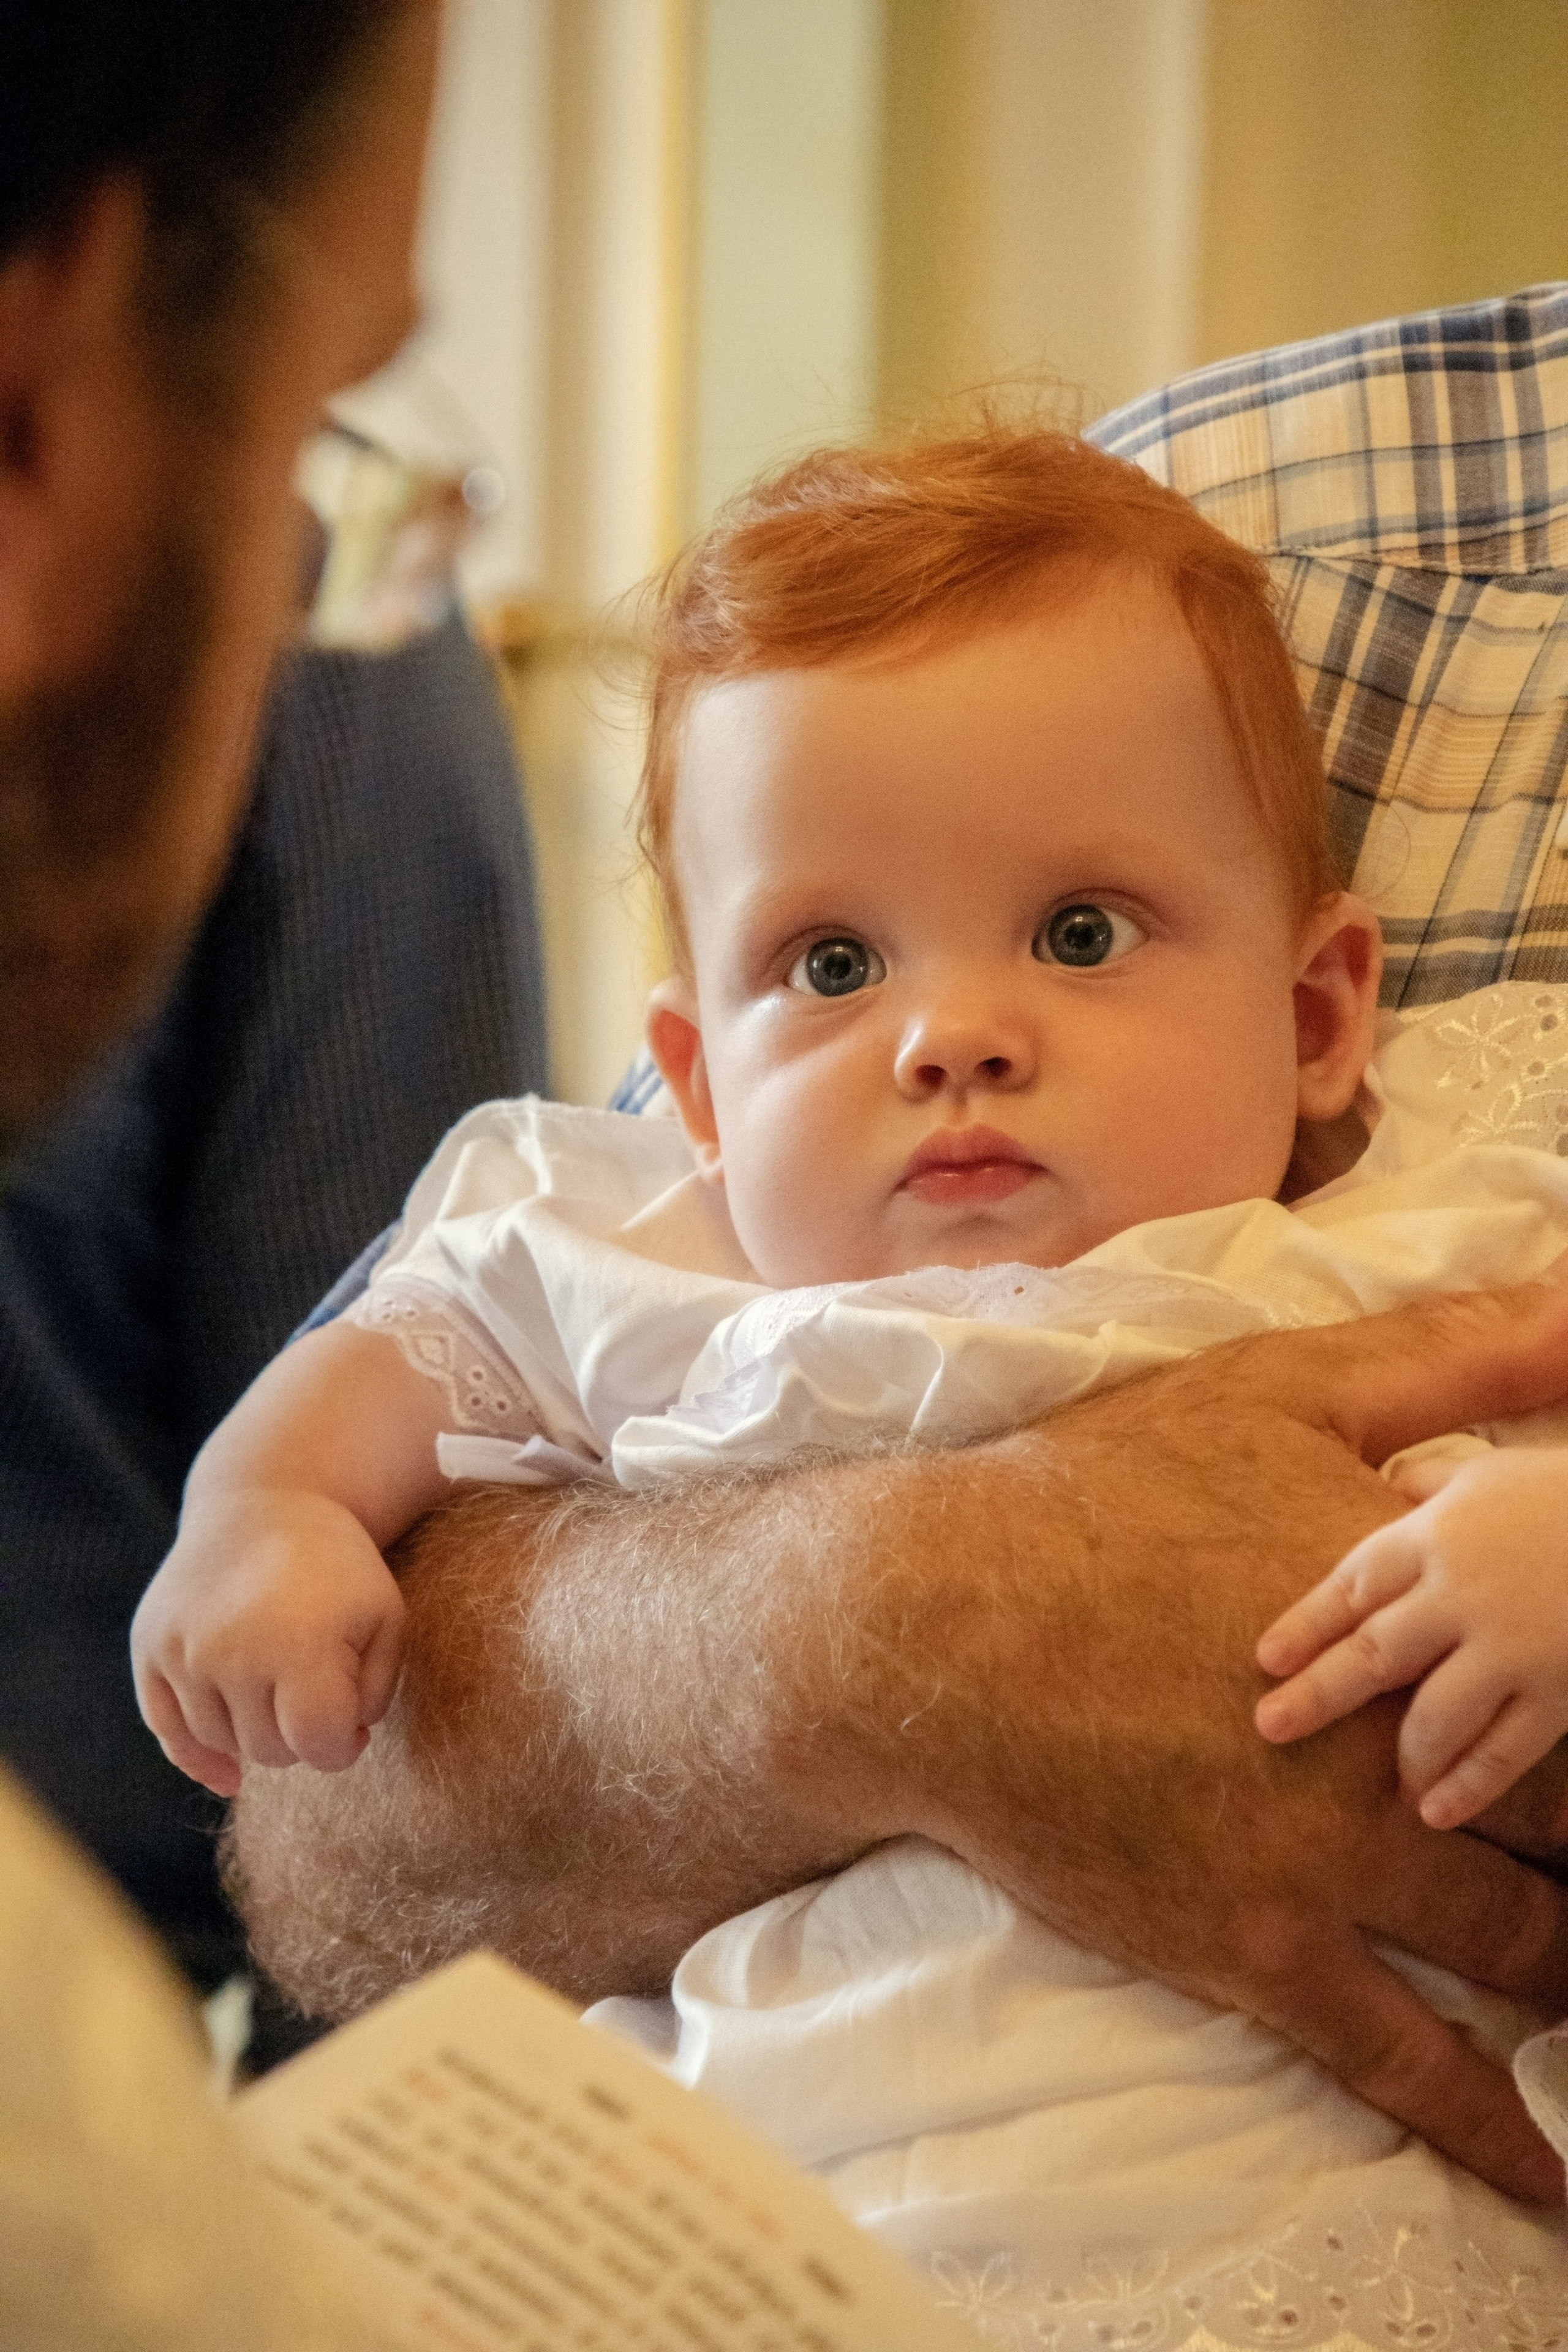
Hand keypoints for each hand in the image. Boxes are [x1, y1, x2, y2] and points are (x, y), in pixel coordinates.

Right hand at [132, 1490, 405, 1797]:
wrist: (265, 1503)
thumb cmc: (338, 1569)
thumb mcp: (385, 1619)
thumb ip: (375, 1694)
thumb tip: (338, 1749)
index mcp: (299, 1646)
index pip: (318, 1746)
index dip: (343, 1745)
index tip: (353, 1723)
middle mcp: (231, 1652)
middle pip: (270, 1751)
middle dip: (300, 1735)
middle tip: (313, 1692)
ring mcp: (184, 1651)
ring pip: (222, 1744)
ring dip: (255, 1731)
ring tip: (278, 1685)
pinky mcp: (151, 1647)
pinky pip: (167, 1730)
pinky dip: (198, 1756)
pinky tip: (228, 1773)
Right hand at [229, 1283, 1567, 2202]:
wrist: (929, 1621)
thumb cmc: (1098, 1496)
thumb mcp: (1276, 1389)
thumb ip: (1450, 1351)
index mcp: (1425, 1597)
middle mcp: (1404, 1736)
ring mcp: (1333, 1854)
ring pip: (1531, 1943)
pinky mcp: (1258, 1944)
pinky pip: (1405, 2061)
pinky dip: (1496, 2135)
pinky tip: (1557, 2187)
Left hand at [1255, 1447, 1567, 1828]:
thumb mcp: (1491, 1473)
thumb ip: (1430, 1484)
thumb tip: (1386, 1482)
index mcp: (1435, 1535)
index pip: (1352, 1586)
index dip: (1306, 1625)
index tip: (1264, 1660)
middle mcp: (1461, 1595)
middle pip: (1375, 1654)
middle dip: (1319, 1695)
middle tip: (1270, 1727)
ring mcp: (1512, 1647)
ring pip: (1435, 1715)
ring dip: (1403, 1755)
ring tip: (1383, 1784)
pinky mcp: (1560, 1690)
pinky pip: (1506, 1749)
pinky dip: (1469, 1785)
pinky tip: (1436, 1812)